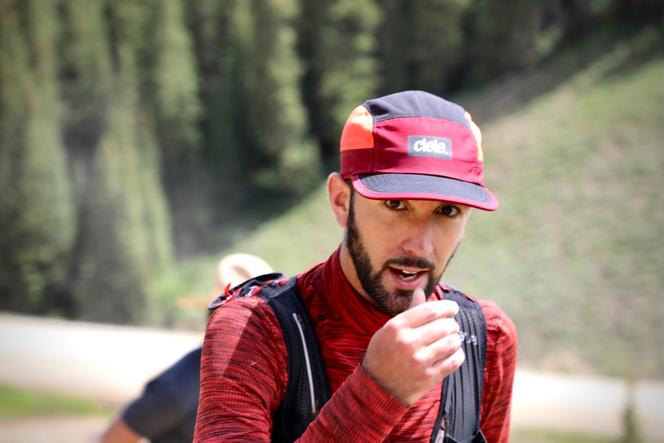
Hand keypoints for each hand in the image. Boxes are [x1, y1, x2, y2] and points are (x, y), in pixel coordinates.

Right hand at [362, 288, 464, 405]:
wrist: (377, 387)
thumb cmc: (383, 353)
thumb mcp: (389, 329)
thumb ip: (409, 312)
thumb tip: (421, 290)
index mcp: (397, 327)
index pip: (431, 310)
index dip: (447, 307)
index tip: (453, 308)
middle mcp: (408, 343)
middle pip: (444, 325)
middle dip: (452, 324)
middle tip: (451, 326)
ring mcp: (419, 361)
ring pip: (452, 342)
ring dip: (455, 339)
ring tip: (451, 340)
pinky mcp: (429, 377)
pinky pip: (454, 361)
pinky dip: (458, 355)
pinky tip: (452, 353)